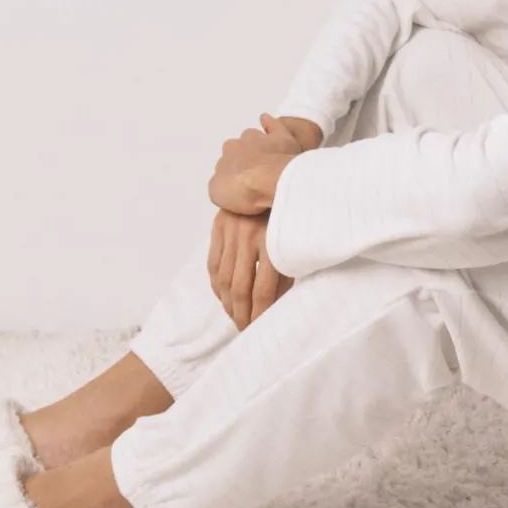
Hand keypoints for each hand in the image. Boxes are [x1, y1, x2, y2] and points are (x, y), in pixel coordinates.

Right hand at [207, 207, 293, 327]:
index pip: (262, 289)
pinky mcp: (218, 226)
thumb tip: (277, 305)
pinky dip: (216, 285)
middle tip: (245, 329)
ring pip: (222, 279)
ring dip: (227, 304)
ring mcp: (230, 231)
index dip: (259, 313)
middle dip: (241, 314)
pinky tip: (224, 297)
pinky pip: (213, 263)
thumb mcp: (294, 241)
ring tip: (235, 317)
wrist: (270, 177)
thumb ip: (287, 271)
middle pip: (239, 288)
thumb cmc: (290, 214)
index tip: (260, 328)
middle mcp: (248, 237)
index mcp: (272, 241)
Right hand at [208, 113, 306, 216]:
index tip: (238, 184)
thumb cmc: (243, 187)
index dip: (231, 174)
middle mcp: (238, 145)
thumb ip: (219, 186)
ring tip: (261, 157)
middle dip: (241, 158)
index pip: (222, 164)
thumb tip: (224, 185)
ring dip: (254, 143)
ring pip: (251, 136)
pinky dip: (268, 122)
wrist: (271, 178)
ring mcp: (259, 139)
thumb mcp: (218, 193)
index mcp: (223, 159)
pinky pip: (272, 124)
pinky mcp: (279, 136)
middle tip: (250, 174)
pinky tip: (265, 120)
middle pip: (235, 148)